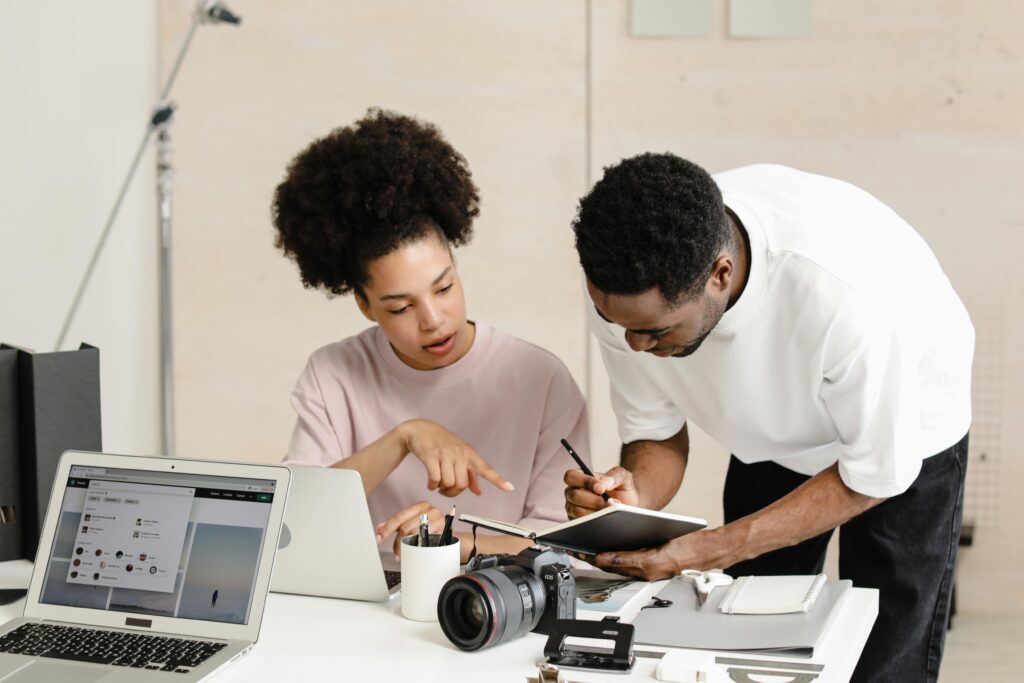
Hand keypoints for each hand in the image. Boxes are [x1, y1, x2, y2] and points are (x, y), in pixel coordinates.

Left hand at [375, 501, 444, 557]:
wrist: (449, 535)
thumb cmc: (430, 528)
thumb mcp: (413, 522)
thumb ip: (397, 523)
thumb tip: (379, 527)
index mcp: (419, 506)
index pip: (399, 516)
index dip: (387, 528)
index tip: (379, 537)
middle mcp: (428, 510)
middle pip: (406, 526)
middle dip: (397, 541)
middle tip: (394, 552)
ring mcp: (437, 519)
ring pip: (415, 535)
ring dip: (407, 547)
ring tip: (403, 554)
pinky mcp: (443, 529)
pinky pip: (426, 540)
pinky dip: (418, 547)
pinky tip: (415, 551)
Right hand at [400, 419, 513, 496]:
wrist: (420, 430)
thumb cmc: (442, 443)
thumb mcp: (458, 455)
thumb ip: (470, 475)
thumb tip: (478, 492)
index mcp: (469, 453)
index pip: (486, 468)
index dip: (498, 479)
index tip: (509, 488)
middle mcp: (459, 453)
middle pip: (462, 484)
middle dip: (453, 492)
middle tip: (446, 490)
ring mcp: (445, 454)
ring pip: (448, 482)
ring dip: (441, 489)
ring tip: (438, 485)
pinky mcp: (431, 456)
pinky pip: (435, 479)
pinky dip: (432, 486)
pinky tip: (431, 483)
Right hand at [563, 465, 638, 518]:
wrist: (629, 506)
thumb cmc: (622, 489)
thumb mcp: (623, 477)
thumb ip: (614, 476)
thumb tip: (603, 484)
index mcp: (580, 477)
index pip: (571, 476)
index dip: (584, 481)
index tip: (601, 489)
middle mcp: (573, 492)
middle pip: (574, 495)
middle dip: (594, 500)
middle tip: (610, 503)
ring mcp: (573, 508)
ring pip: (578, 511)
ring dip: (596, 512)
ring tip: (612, 510)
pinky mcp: (578, 522)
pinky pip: (582, 524)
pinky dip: (596, 521)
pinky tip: (607, 518)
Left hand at [581, 530, 724, 580]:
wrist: (705, 551)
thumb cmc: (688, 545)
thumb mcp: (659, 542)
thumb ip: (634, 550)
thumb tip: (611, 550)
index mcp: (647, 565)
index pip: (613, 562)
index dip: (594, 557)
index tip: (581, 551)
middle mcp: (645, 571)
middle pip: (611, 566)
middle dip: (592, 558)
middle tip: (575, 549)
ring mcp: (647, 572)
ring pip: (617, 567)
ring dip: (601, 559)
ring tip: (585, 549)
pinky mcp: (650, 568)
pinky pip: (627, 565)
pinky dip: (614, 559)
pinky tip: (606, 551)